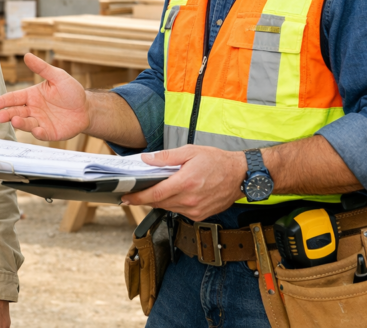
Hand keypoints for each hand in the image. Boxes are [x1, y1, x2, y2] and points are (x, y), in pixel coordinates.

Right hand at [0, 53, 87, 141]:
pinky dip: (38, 133)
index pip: (13, 98)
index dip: (2, 101)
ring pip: (26, 123)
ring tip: (15, 121)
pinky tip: (37, 131)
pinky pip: (41, 134)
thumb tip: (27, 55)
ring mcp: (40, 122)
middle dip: (7, 114)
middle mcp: (33, 110)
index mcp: (31, 96)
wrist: (87, 108)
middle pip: (16, 112)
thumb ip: (42, 68)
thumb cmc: (71, 91)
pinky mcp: (49, 132)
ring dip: (20, 123)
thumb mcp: (57, 76)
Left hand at [120, 145, 246, 220]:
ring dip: (160, 201)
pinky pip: (180, 212)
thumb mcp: (190, 152)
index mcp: (185, 183)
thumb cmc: (217, 161)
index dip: (137, 198)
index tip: (126, 198)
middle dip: (146, 198)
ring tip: (159, 189)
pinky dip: (174, 204)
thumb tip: (147, 159)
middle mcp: (189, 200)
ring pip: (169, 208)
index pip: (154, 195)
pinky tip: (176, 194)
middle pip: (159, 203)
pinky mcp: (200, 215)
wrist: (240, 175)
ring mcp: (195, 210)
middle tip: (137, 191)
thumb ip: (166, 157)